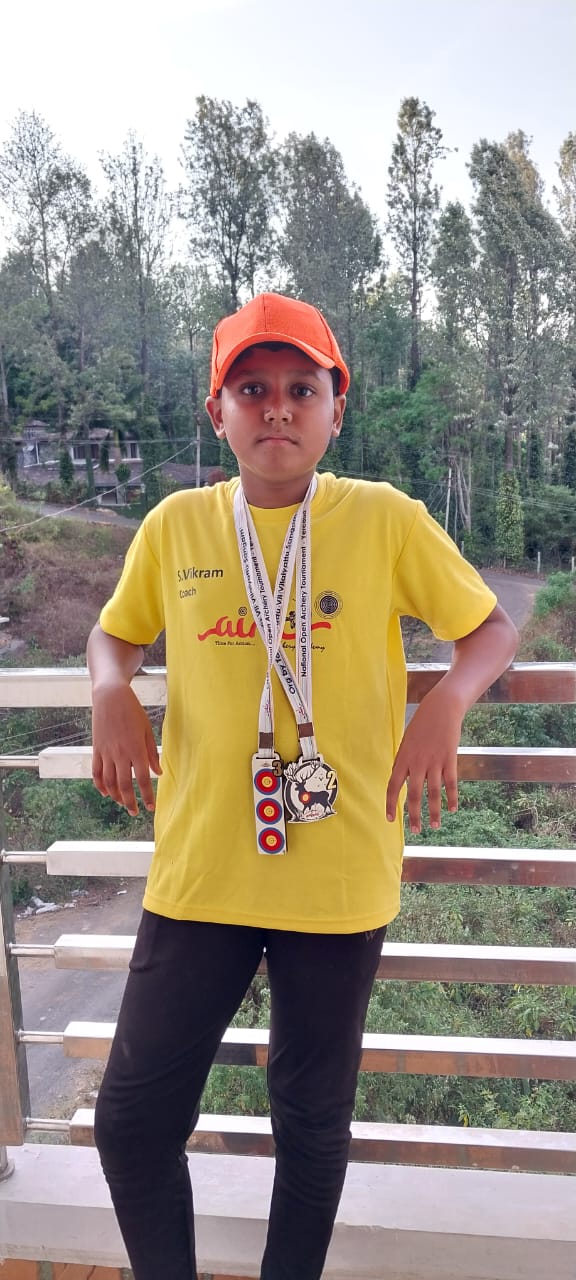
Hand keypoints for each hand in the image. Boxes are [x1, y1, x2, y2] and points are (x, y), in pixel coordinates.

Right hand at [91, 681, 161, 815]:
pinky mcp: (96, 750)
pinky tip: (106, 792)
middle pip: (124, 785)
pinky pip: (96, 772)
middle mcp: (120, 754)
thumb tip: (158, 772)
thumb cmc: (133, 712)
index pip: (143, 780)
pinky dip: (100, 785)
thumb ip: (152, 753)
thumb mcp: (147, 730)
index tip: (151, 807)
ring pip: (109, 782)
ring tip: (122, 803)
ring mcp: (106, 753)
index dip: (147, 796)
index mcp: (136, 749)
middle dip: (130, 802)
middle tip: (135, 812)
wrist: (111, 697)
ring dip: (116, 796)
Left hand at [386, 685, 462, 833]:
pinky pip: (450, 783)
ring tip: (435, 826)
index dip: (391, 804)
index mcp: (403, 758)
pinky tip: (453, 810)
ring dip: (434, 812)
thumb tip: (402, 781)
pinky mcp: (449, 759)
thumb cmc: (421, 725)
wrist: (440, 708)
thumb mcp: (407, 742)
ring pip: (433, 793)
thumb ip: (404, 762)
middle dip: (414, 815)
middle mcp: (417, 762)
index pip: (393, 786)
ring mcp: (434, 761)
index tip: (391, 819)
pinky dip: (452, 798)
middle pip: (414, 794)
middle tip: (416, 831)